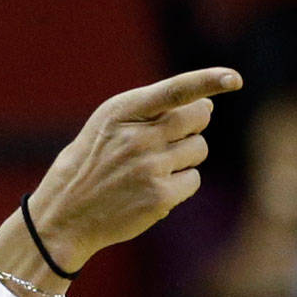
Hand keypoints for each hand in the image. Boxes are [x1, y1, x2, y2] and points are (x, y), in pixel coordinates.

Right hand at [24, 67, 241, 272]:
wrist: (62, 217)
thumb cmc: (89, 167)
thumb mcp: (106, 128)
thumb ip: (150, 113)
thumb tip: (207, 105)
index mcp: (121, 112)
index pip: (175, 90)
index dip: (208, 80)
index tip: (233, 79)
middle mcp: (137, 137)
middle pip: (197, 117)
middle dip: (193, 124)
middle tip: (172, 138)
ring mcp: (150, 168)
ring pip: (198, 149)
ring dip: (184, 157)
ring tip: (152, 169)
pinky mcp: (159, 197)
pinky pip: (192, 180)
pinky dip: (180, 185)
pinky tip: (152, 190)